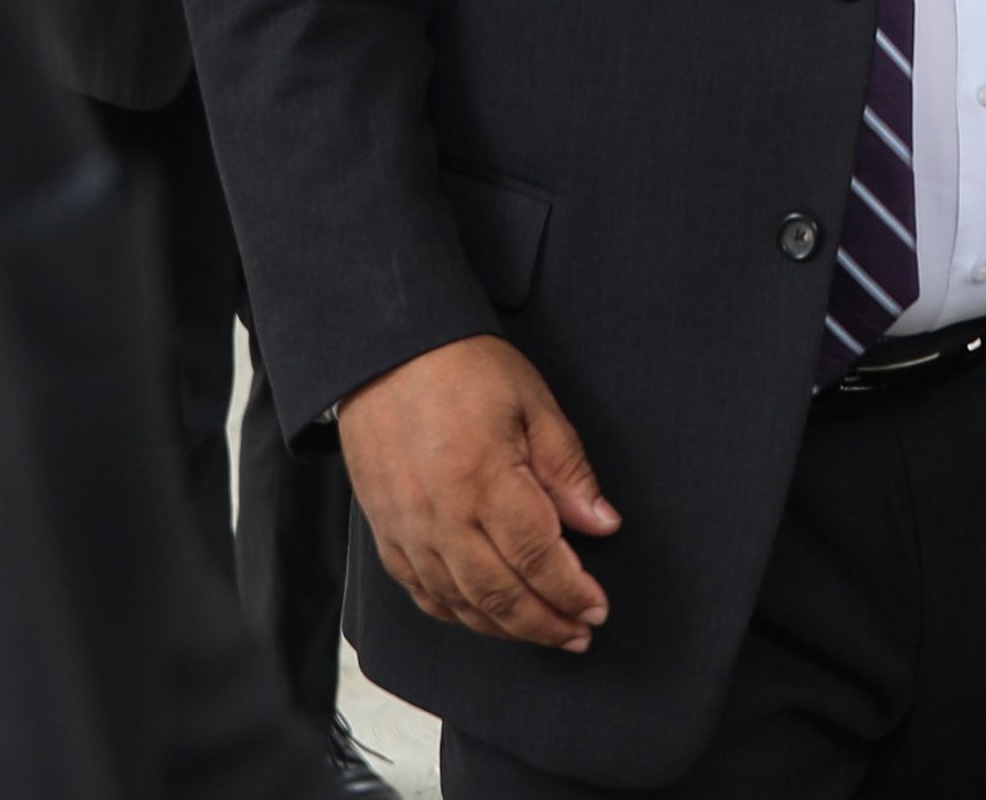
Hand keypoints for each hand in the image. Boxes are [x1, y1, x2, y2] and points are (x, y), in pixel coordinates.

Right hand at [336, 334, 620, 650]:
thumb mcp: (531, 401)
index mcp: (484, 479)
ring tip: (541, 632)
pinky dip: (456, 613)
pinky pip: (421, 591)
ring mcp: (408, 528)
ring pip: (461, 603)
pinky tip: (482, 616)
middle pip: (501, 595)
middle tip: (578, 634)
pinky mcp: (385, 530)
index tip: (598, 609)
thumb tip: (602, 524)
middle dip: (546, 624)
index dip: (572, 593)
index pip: (538, 558)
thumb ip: (567, 469)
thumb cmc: (461, 365)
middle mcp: (442, 515)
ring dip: (506, 628)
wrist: (382, 350)